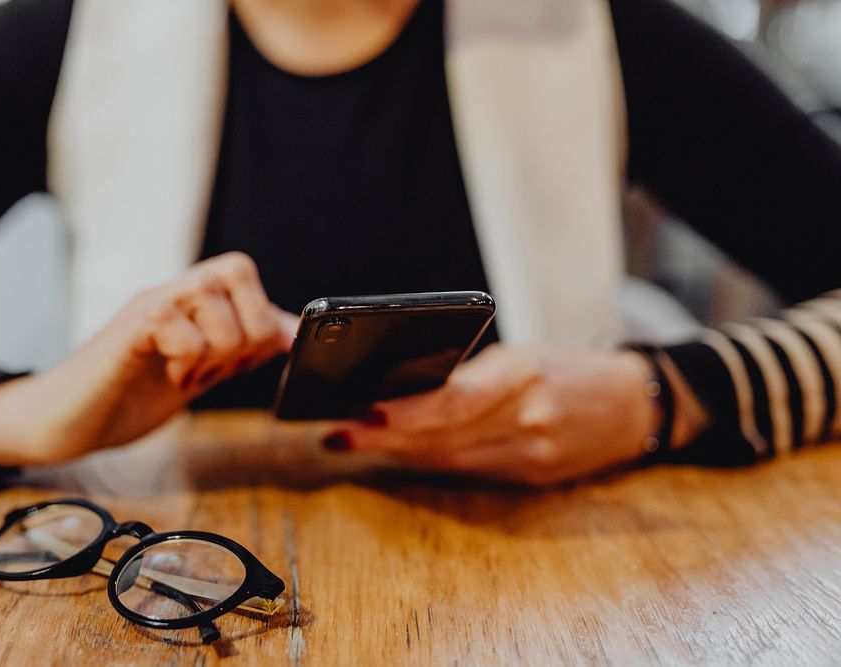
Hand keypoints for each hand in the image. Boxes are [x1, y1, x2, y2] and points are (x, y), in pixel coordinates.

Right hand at [0, 252, 296, 465]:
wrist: (66, 422)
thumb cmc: (128, 395)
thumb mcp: (199, 372)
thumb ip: (239, 350)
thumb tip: (289, 334)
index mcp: (190, 302)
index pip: (243, 271)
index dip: (265, 315)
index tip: (253, 361)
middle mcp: (169, 294)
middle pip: (236, 269)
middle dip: (246, 330)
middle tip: (218, 369)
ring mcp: (146, 308)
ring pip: (210, 293)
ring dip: (215, 348)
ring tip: (187, 375)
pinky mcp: (125, 332)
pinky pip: (171, 320)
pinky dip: (185, 356)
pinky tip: (169, 376)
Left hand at [322, 343, 707, 485]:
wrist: (633, 405)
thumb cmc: (569, 369)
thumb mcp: (523, 355)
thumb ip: (471, 374)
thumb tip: (404, 390)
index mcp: (525, 374)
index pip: (455, 400)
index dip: (406, 412)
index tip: (363, 413)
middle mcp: (528, 419)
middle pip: (443, 436)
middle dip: (384, 437)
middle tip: (338, 434)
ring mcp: (531, 455)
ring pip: (448, 459)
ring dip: (398, 452)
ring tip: (352, 441)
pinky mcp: (531, 478)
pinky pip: (468, 471)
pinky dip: (429, 462)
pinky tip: (397, 455)